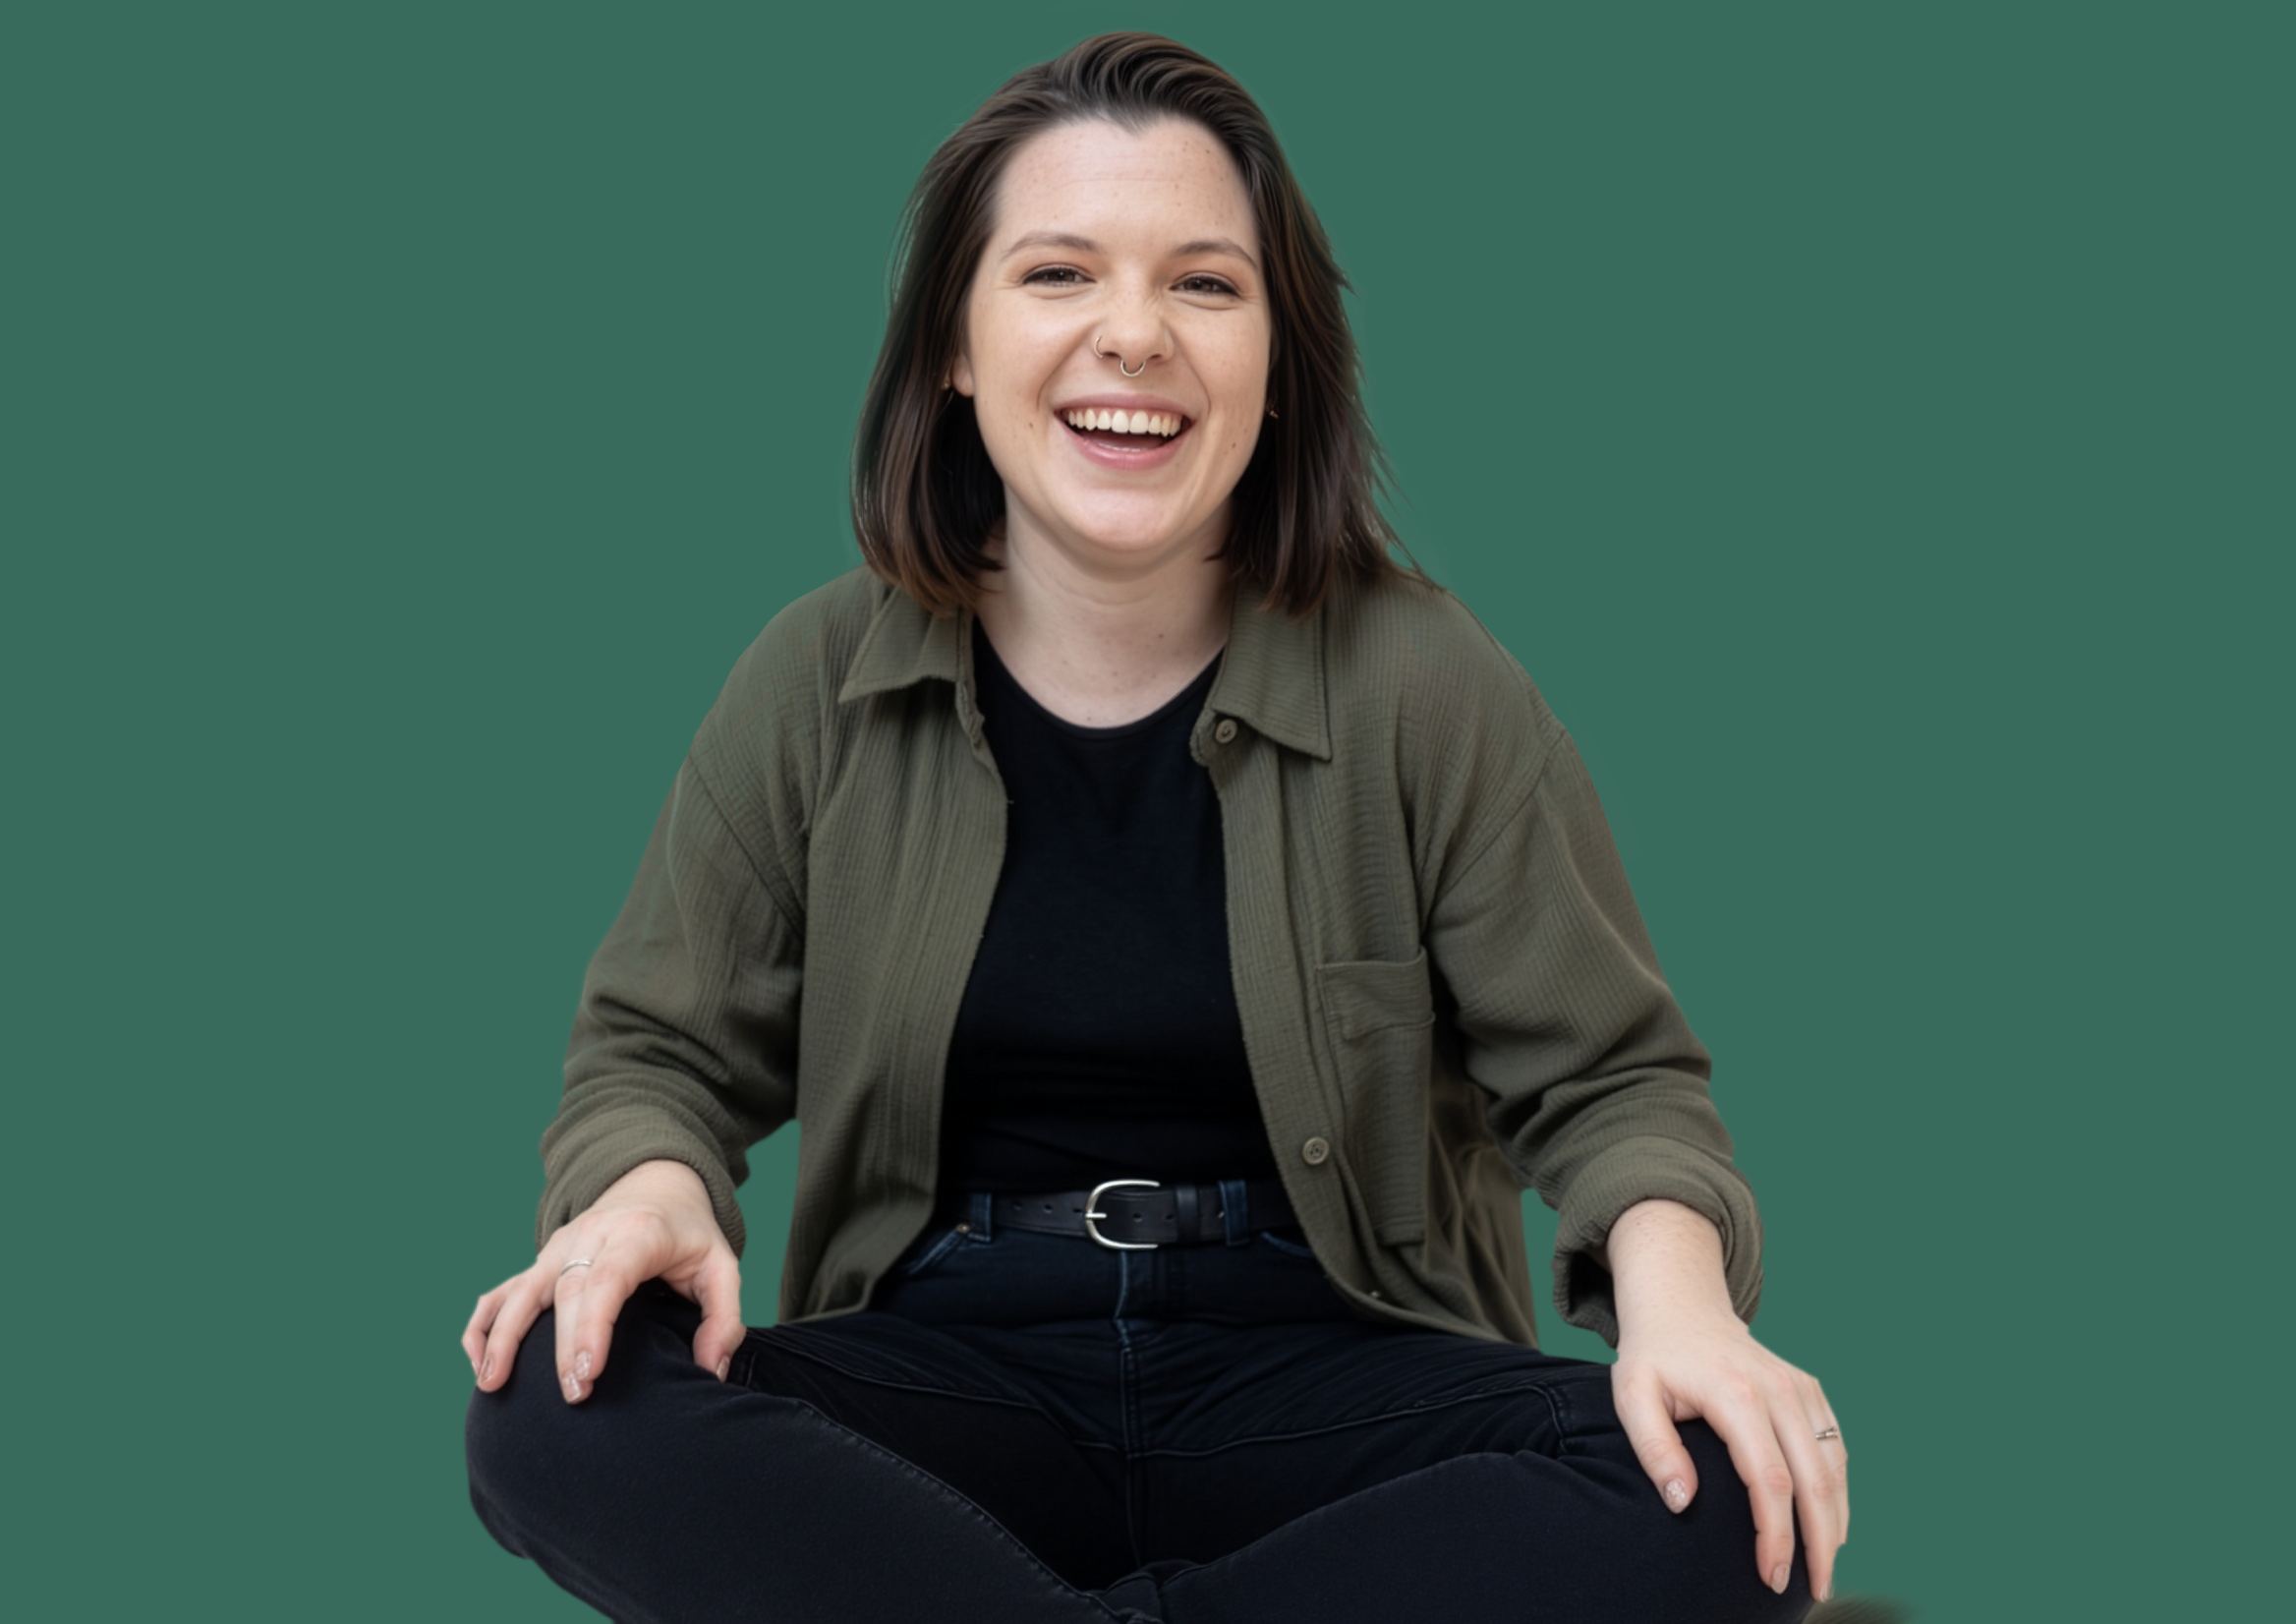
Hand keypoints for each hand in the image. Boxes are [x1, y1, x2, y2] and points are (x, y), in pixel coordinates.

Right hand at [462, 1159, 744, 1404]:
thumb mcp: (722, 1266)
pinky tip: (478, 1359)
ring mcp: (561, 1246)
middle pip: (567, 1291)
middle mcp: (592, 1236)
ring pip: (523, 1288)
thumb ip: (724, 1318)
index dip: (594, 1326)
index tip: (588, 1372)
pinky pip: (504, 1290)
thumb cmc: (689, 1234)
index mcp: (638, 1234)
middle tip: (572, 1396)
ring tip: (492, 1383)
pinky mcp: (544, 1260)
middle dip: (561, 1347)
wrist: (657, 1183)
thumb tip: (709, 1372)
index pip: (609, 1279)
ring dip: (504, 1336)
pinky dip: (485, 1322)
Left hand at [1603, 1199, 1847, 1604]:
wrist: (1682, 1305)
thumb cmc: (1654, 1356)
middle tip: (1812, 1591)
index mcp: (1737, 1394)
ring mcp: (1801, 1389)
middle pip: (1816, 1481)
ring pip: (1835, 1469)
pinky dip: (1839, 1493)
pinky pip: (1837, 1450)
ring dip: (1835, 1523)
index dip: (1776, 1535)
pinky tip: (1830, 1527)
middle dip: (1818, 1543)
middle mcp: (1781, 1390)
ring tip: (1822, 1571)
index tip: (1771, 1576)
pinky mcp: (1811, 1392)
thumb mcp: (1632, 1394)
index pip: (1769, 1480)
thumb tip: (1683, 1502)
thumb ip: (1653, 1448)